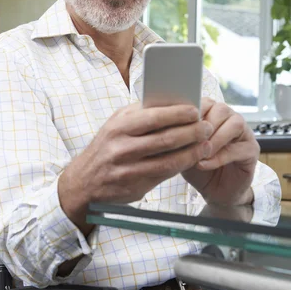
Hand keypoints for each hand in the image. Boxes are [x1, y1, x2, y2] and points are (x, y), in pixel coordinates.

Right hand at [58, 102, 212, 232]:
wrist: (84, 181)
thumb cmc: (106, 147)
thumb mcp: (116, 124)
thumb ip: (140, 114)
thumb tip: (172, 102)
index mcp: (119, 127)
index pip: (154, 117)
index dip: (178, 113)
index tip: (195, 110)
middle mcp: (122, 148)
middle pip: (166, 138)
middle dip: (192, 132)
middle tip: (207, 127)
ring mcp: (128, 169)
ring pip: (169, 160)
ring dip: (192, 152)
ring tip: (206, 144)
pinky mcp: (135, 186)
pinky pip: (165, 175)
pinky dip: (182, 166)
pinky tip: (192, 159)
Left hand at [182, 98, 259, 205]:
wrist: (213, 192)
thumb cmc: (196, 168)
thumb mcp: (181, 151)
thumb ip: (178, 137)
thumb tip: (167, 126)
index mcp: (212, 114)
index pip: (205, 102)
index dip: (192, 112)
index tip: (178, 125)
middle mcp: (230, 119)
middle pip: (221, 109)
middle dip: (204, 126)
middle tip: (191, 142)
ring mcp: (244, 133)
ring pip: (235, 124)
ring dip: (215, 139)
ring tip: (200, 154)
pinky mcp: (252, 150)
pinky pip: (238, 148)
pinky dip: (219, 157)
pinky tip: (204, 165)